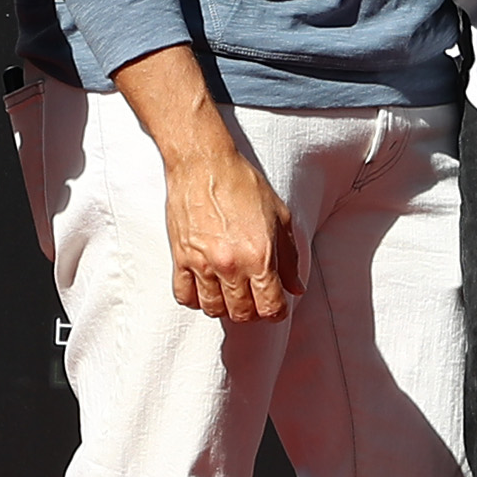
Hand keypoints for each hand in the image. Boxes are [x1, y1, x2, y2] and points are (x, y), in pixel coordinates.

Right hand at [110, 45, 301, 323]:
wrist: (204, 163)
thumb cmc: (243, 184)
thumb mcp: (280, 217)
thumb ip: (289, 257)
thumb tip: (296, 288)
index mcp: (260, 256)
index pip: (270, 306)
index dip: (277, 311)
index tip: (276, 306)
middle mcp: (231, 265)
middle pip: (242, 313)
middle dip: (252, 311)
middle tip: (254, 298)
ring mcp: (202, 264)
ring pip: (213, 309)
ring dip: (224, 307)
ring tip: (230, 293)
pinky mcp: (180, 258)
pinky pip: (184, 296)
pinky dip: (195, 299)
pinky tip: (205, 288)